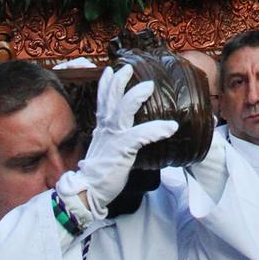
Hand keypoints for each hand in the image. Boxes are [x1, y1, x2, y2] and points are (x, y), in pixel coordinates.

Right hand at [55, 67, 177, 221]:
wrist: (88, 191)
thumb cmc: (100, 172)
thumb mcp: (107, 149)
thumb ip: (117, 139)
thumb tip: (132, 136)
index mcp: (103, 128)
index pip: (102, 101)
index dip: (106, 85)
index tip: (111, 71)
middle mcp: (106, 129)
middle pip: (110, 99)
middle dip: (119, 81)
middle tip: (127, 68)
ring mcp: (113, 138)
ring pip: (123, 110)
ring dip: (136, 96)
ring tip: (150, 86)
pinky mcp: (122, 150)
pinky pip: (141, 135)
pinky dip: (156, 129)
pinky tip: (170, 127)